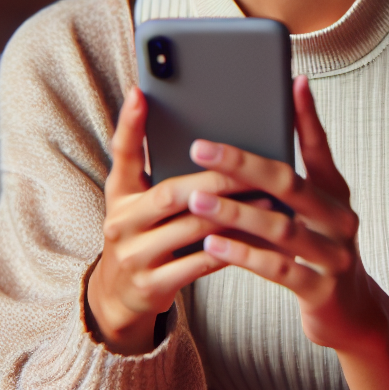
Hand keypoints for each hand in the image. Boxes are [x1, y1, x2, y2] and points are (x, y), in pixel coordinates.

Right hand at [86, 87, 250, 354]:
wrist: (119, 296)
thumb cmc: (142, 232)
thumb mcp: (135, 198)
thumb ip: (152, 163)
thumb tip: (178, 115)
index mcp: (119, 193)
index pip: (122, 153)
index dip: (130, 124)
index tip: (142, 93)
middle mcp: (120, 223)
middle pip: (171, 193)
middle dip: (215, 180)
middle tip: (251, 167)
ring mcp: (134, 257)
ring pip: (191, 229)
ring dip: (233, 213)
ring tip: (269, 200)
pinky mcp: (152, 286)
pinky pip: (200, 264)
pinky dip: (232, 250)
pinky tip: (259, 240)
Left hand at [187, 76, 388, 389]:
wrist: (352, 315)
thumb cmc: (319, 252)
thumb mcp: (315, 213)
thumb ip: (291, 181)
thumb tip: (256, 144)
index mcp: (336, 193)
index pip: (319, 148)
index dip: (306, 115)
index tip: (291, 82)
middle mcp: (340, 219)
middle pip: (290, 183)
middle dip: (242, 163)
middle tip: (201, 147)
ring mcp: (334, 256)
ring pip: (280, 227)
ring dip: (234, 211)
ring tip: (196, 199)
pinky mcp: (322, 291)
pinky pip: (278, 269)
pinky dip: (243, 255)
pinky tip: (212, 245)